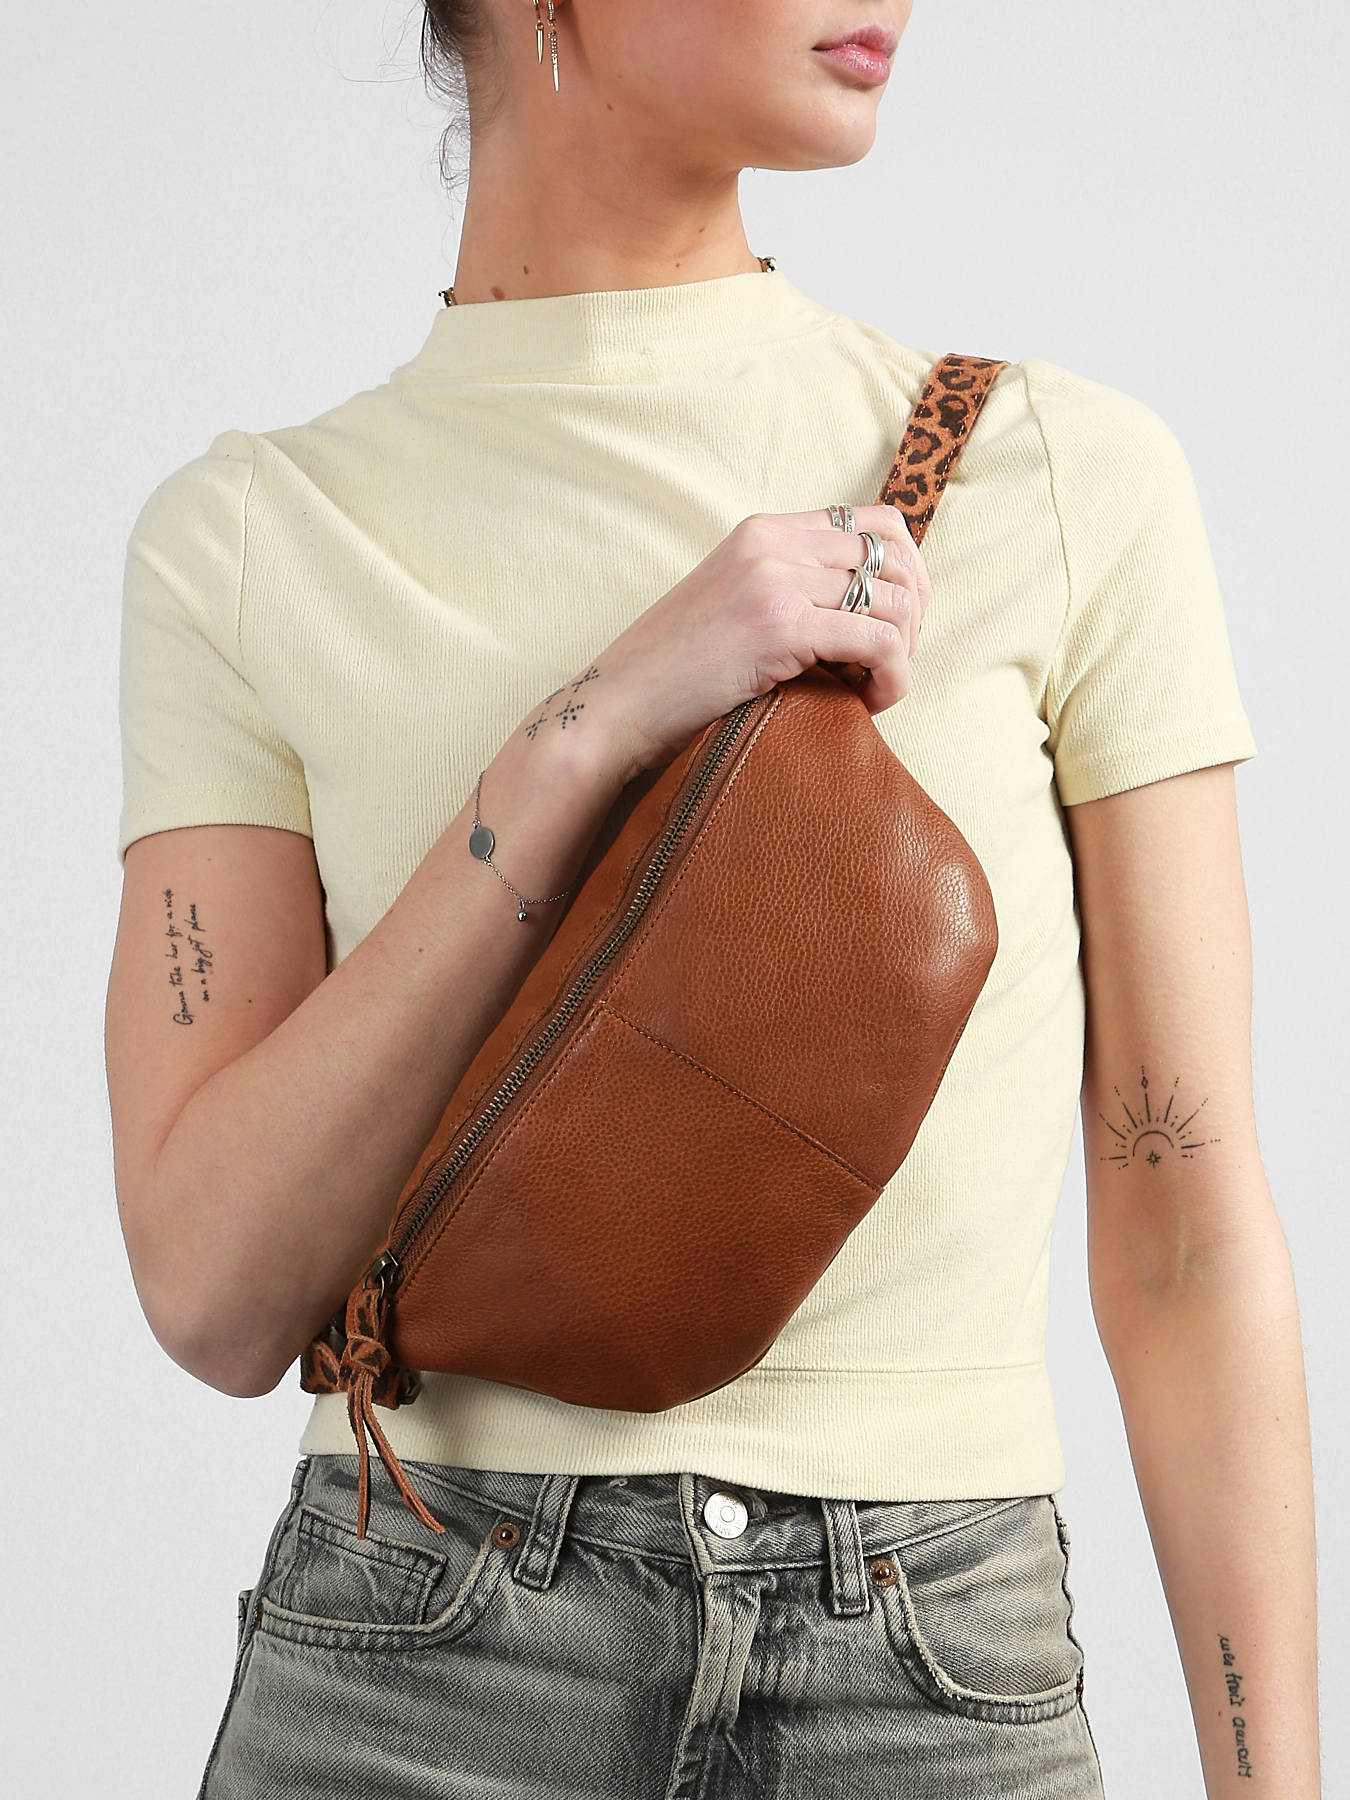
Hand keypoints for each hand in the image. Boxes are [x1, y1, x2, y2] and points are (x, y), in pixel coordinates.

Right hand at [535, 505, 930, 786]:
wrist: (619, 704)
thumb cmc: (672, 672)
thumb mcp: (731, 603)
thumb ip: (785, 587)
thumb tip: (862, 610)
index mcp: (763, 530)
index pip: (876, 521)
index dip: (908, 569)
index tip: (900, 620)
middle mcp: (773, 542)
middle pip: (895, 558)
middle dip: (914, 616)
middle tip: (893, 662)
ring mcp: (775, 580)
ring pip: (894, 602)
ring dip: (903, 652)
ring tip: (876, 688)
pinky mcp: (780, 627)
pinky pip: (878, 643)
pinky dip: (893, 677)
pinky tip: (874, 703)